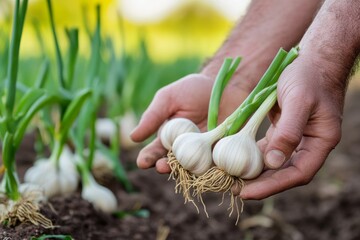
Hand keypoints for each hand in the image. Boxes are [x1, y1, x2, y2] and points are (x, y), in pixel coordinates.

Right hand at [130, 73, 249, 172]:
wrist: (227, 85)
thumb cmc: (194, 90)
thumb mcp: (169, 98)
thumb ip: (153, 116)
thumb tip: (132, 137)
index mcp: (169, 138)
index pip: (156, 151)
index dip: (149, 157)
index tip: (142, 161)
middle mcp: (185, 149)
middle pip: (173, 164)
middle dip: (166, 167)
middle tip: (161, 166)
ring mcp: (204, 153)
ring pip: (194, 169)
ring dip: (188, 173)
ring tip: (184, 171)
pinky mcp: (222, 153)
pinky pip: (217, 166)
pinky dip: (214, 172)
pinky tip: (208, 170)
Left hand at [240, 55, 343, 199]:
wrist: (311, 58)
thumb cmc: (308, 76)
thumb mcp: (298, 102)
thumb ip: (287, 133)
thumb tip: (272, 163)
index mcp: (320, 142)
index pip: (297, 174)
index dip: (272, 186)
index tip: (247, 192)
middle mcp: (310, 145)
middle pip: (284, 173)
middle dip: (260, 183)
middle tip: (234, 190)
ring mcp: (297, 138)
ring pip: (275, 163)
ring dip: (255, 172)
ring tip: (233, 178)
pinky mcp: (284, 130)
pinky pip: (268, 148)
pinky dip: (254, 155)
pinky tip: (238, 159)